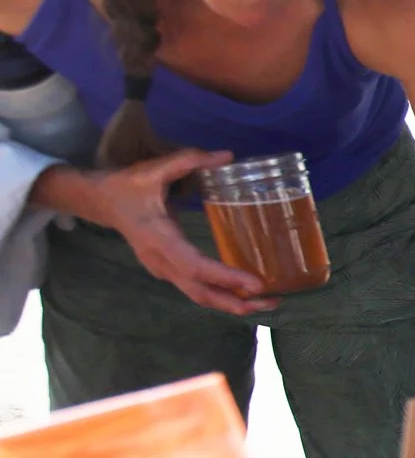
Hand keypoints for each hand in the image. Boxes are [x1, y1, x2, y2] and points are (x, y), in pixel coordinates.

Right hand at [37, 151, 273, 315]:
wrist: (99, 201)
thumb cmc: (126, 186)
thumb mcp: (153, 169)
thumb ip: (188, 160)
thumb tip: (226, 155)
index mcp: (158, 239)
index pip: (195, 266)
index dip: (225, 277)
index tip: (255, 284)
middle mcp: (160, 261)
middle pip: (200, 292)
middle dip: (235, 301)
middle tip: (272, 302)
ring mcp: (162, 269)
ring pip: (198, 294)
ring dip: (231, 302)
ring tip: (265, 302)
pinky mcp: (167, 269)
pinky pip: (195, 287)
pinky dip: (220, 293)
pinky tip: (244, 292)